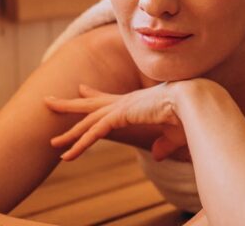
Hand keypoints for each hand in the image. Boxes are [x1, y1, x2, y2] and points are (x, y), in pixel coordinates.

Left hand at [45, 82, 189, 160]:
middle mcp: (125, 102)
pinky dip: (80, 145)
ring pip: (87, 121)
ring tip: (51, 143)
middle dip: (69, 105)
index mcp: (136, 102)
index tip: (81, 88)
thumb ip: (163, 145)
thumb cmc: (190, 116)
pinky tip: (68, 155)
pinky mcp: (121, 115)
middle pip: (90, 105)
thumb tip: (157, 155)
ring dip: (68, 134)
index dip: (93, 94)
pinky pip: (95, 133)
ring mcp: (121, 107)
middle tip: (49, 102)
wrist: (195, 102)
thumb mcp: (174, 135)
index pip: (109, 98)